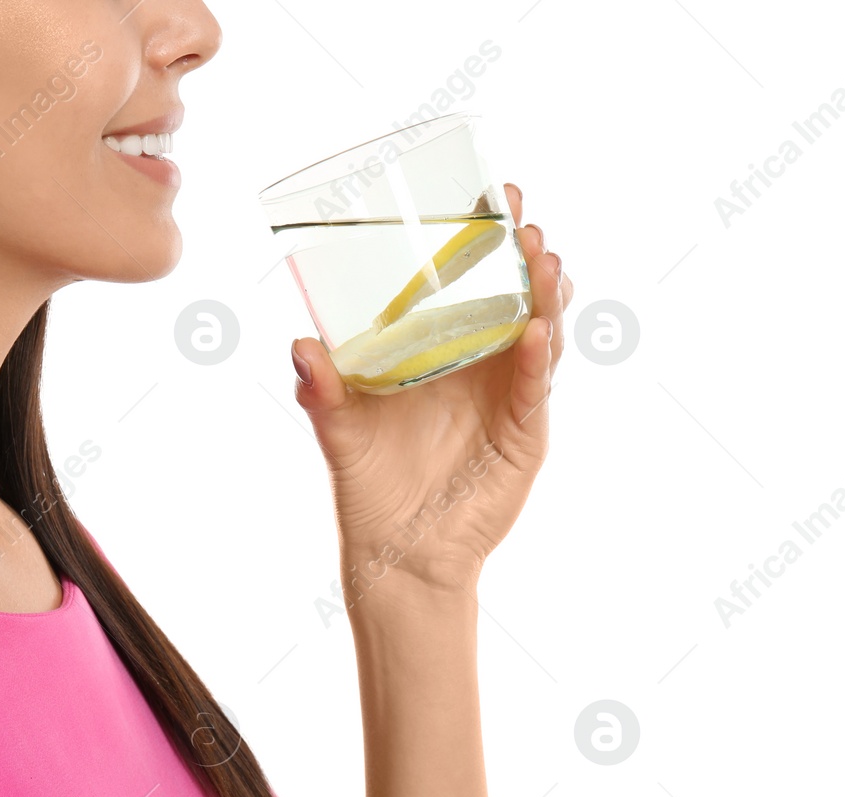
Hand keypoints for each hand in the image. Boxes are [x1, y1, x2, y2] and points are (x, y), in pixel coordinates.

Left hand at [291, 183, 572, 599]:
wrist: (398, 555)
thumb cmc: (372, 489)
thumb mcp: (340, 431)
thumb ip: (323, 391)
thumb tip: (300, 346)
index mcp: (445, 352)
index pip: (474, 284)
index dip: (487, 240)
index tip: (487, 193)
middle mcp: (484, 366)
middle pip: (519, 297)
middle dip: (526, 255)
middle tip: (521, 216)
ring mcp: (510, 398)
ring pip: (541, 333)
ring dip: (544, 294)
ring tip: (542, 257)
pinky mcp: (524, 435)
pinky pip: (536, 390)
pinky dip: (539, 360)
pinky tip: (537, 332)